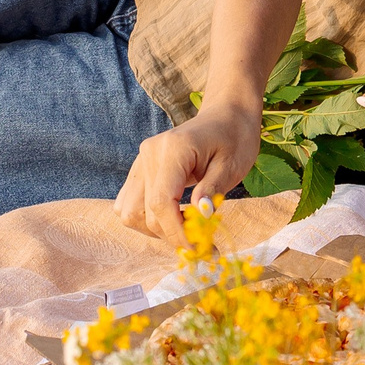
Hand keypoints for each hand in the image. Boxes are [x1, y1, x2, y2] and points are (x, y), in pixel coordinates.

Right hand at [115, 103, 260, 241]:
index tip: (200, 250)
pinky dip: (147, 218)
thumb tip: (199, 219)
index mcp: (173, 150)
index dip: (177, 232)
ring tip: (186, 232)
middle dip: (171, 235)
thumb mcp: (232, 165)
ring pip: (130, 211)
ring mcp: (141, 160)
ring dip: (155, 229)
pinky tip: (172, 219)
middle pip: (145, 211)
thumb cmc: (234, 137)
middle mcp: (149, 153)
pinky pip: (129, 202)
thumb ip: (212, 191)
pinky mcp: (141, 167)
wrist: (227, 114)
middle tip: (202, 246)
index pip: (161, 202)